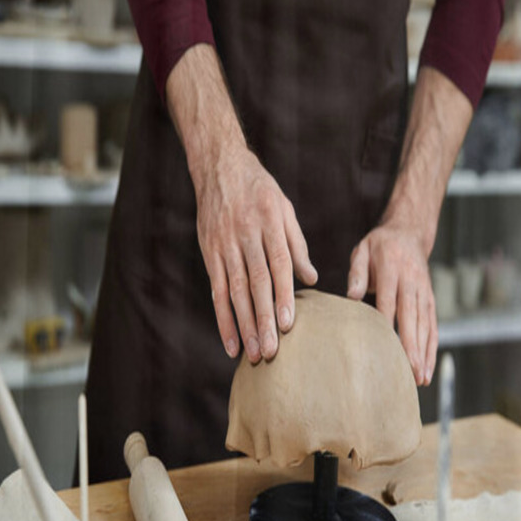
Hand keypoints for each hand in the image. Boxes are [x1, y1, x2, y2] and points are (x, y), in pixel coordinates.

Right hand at [195, 146, 317, 362]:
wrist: (219, 167)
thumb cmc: (259, 190)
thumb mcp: (284, 209)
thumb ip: (297, 244)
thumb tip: (312, 279)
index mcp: (269, 222)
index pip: (278, 265)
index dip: (284, 295)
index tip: (289, 324)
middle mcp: (245, 235)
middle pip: (255, 284)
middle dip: (264, 320)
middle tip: (271, 351)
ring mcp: (223, 245)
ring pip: (234, 291)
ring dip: (244, 325)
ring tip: (253, 353)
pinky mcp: (209, 253)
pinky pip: (216, 290)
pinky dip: (223, 318)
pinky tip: (230, 342)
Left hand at [347, 222, 436, 385]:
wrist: (409, 233)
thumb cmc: (378, 246)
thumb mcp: (362, 250)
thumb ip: (356, 273)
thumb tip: (351, 297)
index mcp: (391, 268)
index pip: (389, 300)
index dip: (388, 324)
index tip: (385, 347)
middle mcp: (412, 281)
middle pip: (411, 317)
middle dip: (412, 346)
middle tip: (410, 371)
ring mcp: (424, 291)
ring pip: (426, 325)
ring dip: (424, 352)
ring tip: (420, 378)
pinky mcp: (431, 299)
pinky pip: (433, 325)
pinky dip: (431, 347)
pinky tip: (428, 367)